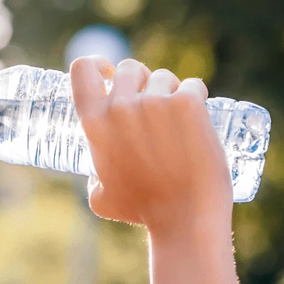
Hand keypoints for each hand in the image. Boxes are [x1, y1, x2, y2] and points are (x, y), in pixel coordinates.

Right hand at [69, 56, 232, 233]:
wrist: (185, 218)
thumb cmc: (144, 211)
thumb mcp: (102, 197)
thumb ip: (94, 179)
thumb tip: (97, 176)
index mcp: (94, 123)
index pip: (83, 69)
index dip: (97, 65)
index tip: (109, 73)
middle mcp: (121, 106)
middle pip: (129, 68)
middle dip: (142, 82)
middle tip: (156, 107)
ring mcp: (155, 102)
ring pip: (164, 77)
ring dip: (172, 91)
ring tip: (180, 123)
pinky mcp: (188, 103)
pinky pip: (193, 85)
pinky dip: (197, 96)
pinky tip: (200, 117)